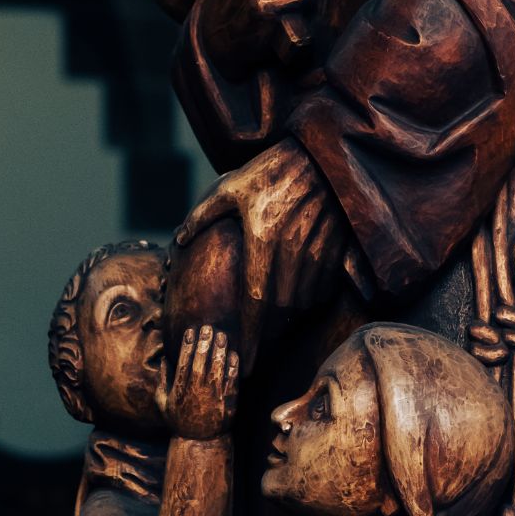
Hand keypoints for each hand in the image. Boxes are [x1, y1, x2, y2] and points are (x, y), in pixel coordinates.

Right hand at [158, 324, 239, 439]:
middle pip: (201, 361)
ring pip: (217, 368)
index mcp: (180, 389)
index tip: (190, 331)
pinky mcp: (228, 401)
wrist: (199, 442)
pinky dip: (233, 366)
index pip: (184, 362)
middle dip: (204, 343)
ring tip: (222, 335)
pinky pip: (231, 380)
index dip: (187, 345)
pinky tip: (233, 353)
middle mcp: (197, 391)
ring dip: (220, 350)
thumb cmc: (179, 420)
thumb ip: (163, 381)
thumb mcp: (163, 403)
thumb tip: (164, 360)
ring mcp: (214, 395)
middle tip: (208, 328)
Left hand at [173, 140, 349, 368]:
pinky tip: (299, 297)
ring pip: (303, 303)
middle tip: (255, 349)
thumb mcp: (231, 186)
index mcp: (263, 242)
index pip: (255, 303)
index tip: (246, 364)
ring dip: (288, 319)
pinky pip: (323, 288)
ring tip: (274, 327)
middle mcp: (291, 253)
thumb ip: (202, 215)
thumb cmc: (272, 168)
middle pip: (280, 311)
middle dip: (267, 334)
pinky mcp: (335, 248)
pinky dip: (311, 300)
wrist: (321, 152)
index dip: (250, 338)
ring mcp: (316, 252)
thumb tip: (179, 239)